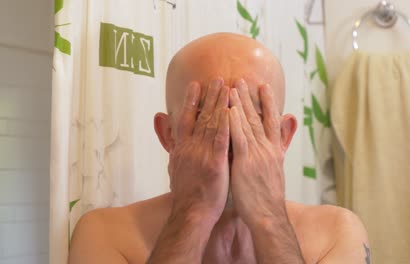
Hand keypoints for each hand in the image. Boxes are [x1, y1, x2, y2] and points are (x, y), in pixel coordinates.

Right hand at [168, 78, 229, 222]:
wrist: (190, 214)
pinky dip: (227, 124)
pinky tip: (232, 110)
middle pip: (200, 116)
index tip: (196, 85)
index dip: (191, 101)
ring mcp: (203, 155)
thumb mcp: (175, 167)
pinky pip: (222, 140)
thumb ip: (175, 148)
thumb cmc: (185, 193)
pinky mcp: (216, 164)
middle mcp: (190, 147)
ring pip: (212, 124)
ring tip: (227, 87)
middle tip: (218, 78)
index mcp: (182, 148)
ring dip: (220, 103)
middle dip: (210, 96)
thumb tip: (171, 136)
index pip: (185, 119)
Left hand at [229, 79, 286, 226]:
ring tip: (234, 86)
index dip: (268, 102)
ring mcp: (256, 154)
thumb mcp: (276, 169)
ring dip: (240, 104)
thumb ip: (278, 149)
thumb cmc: (268, 196)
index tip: (263, 86)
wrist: (268, 215)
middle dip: (250, 97)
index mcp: (273, 150)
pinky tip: (227, 110)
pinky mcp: (244, 163)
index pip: (271, 121)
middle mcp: (266, 148)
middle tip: (243, 78)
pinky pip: (238, 139)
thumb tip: (281, 141)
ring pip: (247, 124)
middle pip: (258, 117)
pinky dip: (233, 123)